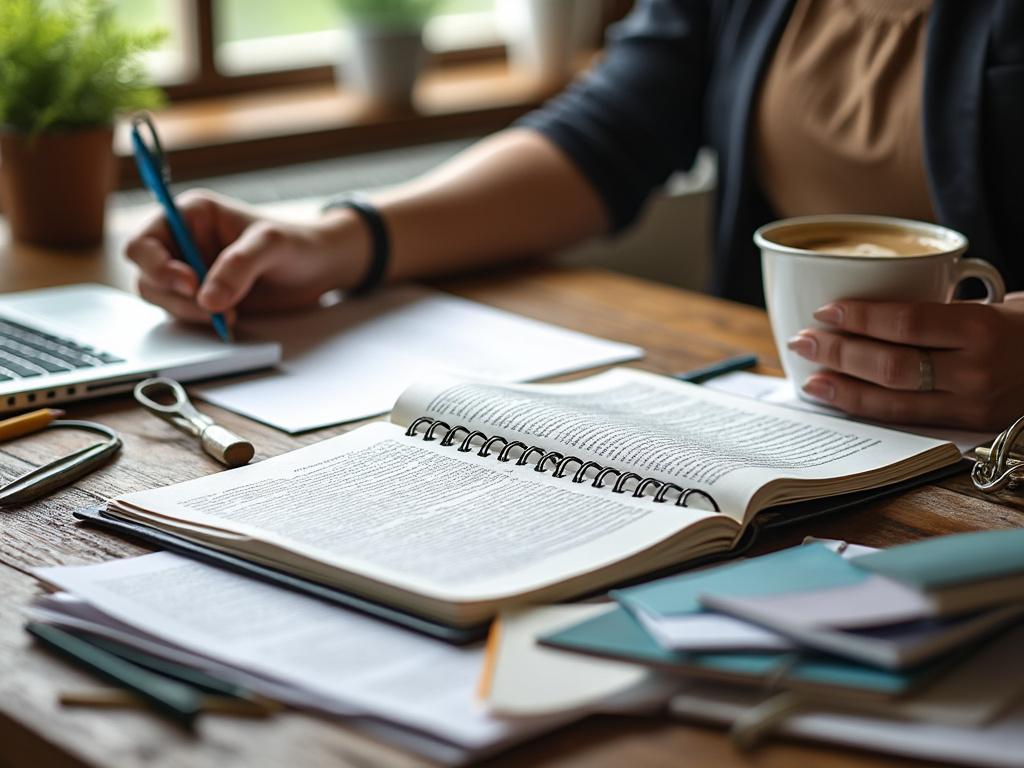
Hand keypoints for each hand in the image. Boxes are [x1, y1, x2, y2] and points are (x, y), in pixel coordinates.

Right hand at [124, 190, 369, 323]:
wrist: (321, 267)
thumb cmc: (298, 242)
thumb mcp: (271, 245)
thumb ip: (238, 267)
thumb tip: (207, 299)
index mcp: (191, 215)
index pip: (144, 242)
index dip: (156, 266)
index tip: (189, 284)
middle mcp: (184, 242)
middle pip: (147, 276)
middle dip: (175, 297)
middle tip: (214, 308)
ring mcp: (192, 271)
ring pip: (162, 300)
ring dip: (189, 312)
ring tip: (231, 313)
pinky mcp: (204, 296)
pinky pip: (184, 314)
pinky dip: (201, 321)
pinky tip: (231, 318)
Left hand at [786, 294, 1023, 430]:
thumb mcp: (989, 302)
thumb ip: (934, 306)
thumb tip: (862, 299)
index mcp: (984, 329)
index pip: (908, 323)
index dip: (860, 318)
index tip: (824, 310)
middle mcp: (978, 372)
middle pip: (892, 367)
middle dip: (839, 354)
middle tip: (802, 340)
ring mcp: (973, 407)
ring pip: (893, 403)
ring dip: (843, 389)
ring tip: (809, 378)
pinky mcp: (968, 429)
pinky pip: (906, 420)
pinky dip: (867, 409)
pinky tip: (841, 400)